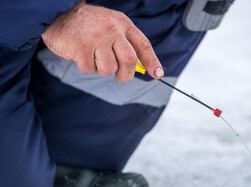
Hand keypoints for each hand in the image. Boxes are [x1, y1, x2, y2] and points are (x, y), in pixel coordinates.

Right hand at [41, 0, 163, 80]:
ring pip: (109, 68)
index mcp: (122, 23)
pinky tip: (81, 54)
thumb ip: (126, 43)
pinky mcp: (81, 47)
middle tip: (120, 76)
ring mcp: (97, 37)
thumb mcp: (111, 26)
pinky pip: (90, 69)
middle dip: (126, 74)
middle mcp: (112, 29)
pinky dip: (87, 67)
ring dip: (102, 69)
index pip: (143, 44)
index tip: (158, 74)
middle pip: (129, 61)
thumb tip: (143, 67)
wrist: (59, 12)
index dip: (152, 61)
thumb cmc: (88, 25)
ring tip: (94, 57)